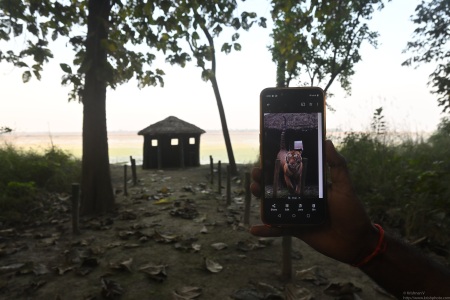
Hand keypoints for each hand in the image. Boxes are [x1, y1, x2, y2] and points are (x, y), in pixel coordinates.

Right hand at [250, 140, 377, 263]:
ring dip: (261, 197)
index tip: (266, 151)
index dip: (278, 162)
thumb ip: (337, 165)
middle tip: (256, 172)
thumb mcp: (345, 186)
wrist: (356, 242)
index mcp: (311, 184)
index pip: (292, 170)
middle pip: (278, 185)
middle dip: (264, 178)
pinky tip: (254, 229)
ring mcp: (297, 212)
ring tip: (253, 189)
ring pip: (274, 204)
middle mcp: (301, 196)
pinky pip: (278, 228)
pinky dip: (266, 229)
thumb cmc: (353, 212)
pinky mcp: (296, 228)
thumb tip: (327, 141)